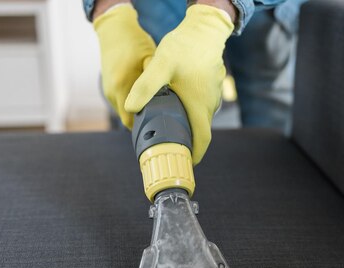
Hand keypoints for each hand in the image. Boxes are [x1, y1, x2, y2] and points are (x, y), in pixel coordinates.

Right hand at [93, 3, 154, 128]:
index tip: (160, 128)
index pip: (131, 122)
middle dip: (143, 122)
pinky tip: (145, 99)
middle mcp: (112, 92)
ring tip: (155, 110)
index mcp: (122, 86)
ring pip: (124, 113)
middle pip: (128, 120)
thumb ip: (156, 82)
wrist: (115, 30)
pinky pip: (122, 104)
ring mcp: (108, 91)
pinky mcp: (108, 88)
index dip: (145, 127)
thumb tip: (170, 103)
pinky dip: (133, 104)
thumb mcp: (150, 60)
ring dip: (138, 113)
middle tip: (161, 121)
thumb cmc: (136, 44)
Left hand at [124, 4, 233, 164]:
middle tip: (169, 148)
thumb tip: (130, 108)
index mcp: (200, 106)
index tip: (186, 163)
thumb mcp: (161, 66)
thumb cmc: (186, 46)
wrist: (205, 27)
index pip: (202, 140)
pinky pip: (202, 105)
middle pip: (200, 131)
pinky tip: (176, 105)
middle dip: (187, 142)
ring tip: (169, 129)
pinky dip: (191, 112)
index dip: (195, 155)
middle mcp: (210, 103)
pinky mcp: (211, 86)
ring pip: (200, 118)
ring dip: (188, 126)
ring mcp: (213, 94)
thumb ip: (146, 87)